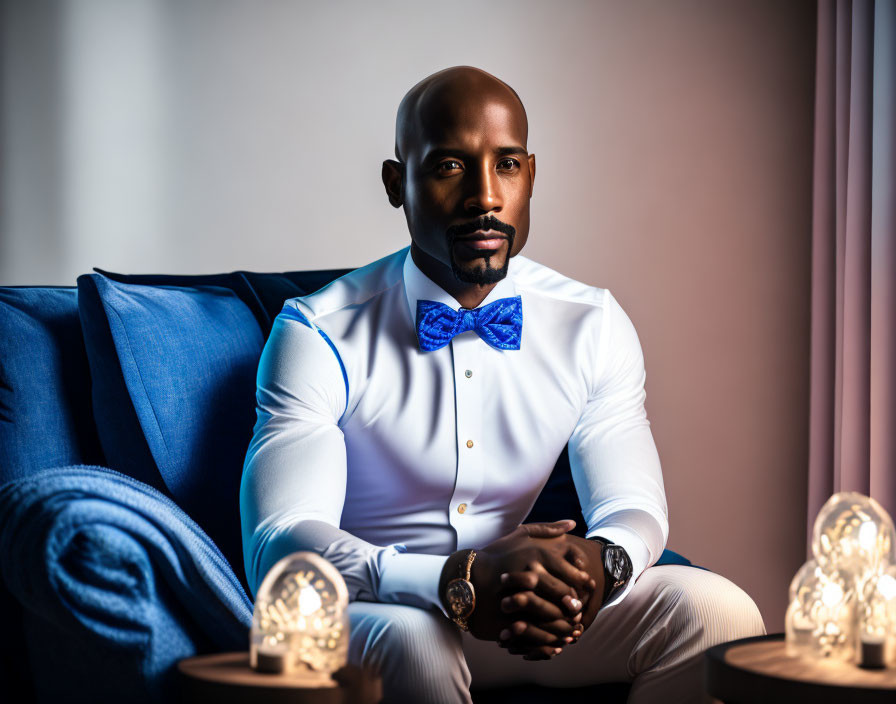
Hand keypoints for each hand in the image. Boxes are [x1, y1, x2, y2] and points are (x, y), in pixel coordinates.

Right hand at [439, 520, 596, 655]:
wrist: (467, 579)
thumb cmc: (498, 556)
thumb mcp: (520, 535)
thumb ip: (548, 528)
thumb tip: (572, 523)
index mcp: (537, 557)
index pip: (573, 576)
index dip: (583, 586)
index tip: (584, 591)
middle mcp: (531, 576)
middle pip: (566, 598)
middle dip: (576, 607)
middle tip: (577, 612)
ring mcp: (521, 598)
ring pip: (556, 618)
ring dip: (567, 625)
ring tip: (569, 628)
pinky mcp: (511, 619)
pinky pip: (539, 633)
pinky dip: (550, 640)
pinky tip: (554, 641)